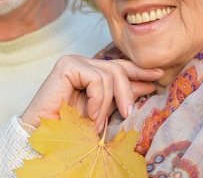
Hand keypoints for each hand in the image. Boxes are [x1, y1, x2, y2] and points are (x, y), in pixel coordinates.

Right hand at [21, 55, 162, 131]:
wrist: (44, 139)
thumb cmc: (70, 129)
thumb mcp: (104, 111)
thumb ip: (121, 96)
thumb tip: (147, 84)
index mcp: (90, 73)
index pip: (119, 66)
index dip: (139, 71)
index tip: (158, 75)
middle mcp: (82, 64)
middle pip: (118, 68)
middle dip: (129, 89)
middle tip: (128, 113)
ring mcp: (73, 62)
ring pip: (110, 74)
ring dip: (108, 103)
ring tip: (97, 122)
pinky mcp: (66, 66)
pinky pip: (97, 78)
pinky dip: (97, 99)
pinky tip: (89, 115)